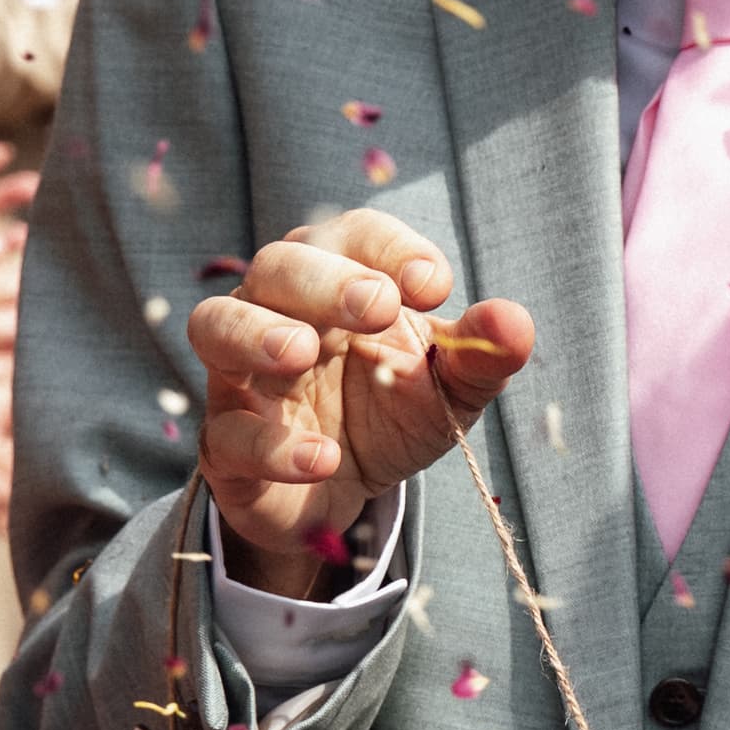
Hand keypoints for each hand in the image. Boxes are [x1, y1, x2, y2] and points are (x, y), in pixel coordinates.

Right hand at [189, 214, 531, 597]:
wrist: (343, 495)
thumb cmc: (389, 415)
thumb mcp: (448, 388)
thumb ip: (480, 354)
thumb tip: (513, 322)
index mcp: (338, 282)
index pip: (351, 234)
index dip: (389, 249)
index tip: (433, 286)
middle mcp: (279, 313)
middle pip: (277, 266)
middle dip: (324, 280)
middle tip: (376, 306)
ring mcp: (242, 376)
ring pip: (216, 325)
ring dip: (256, 333)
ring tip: (301, 352)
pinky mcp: (226, 445)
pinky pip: (229, 433)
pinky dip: (274, 445)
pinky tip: (322, 457)